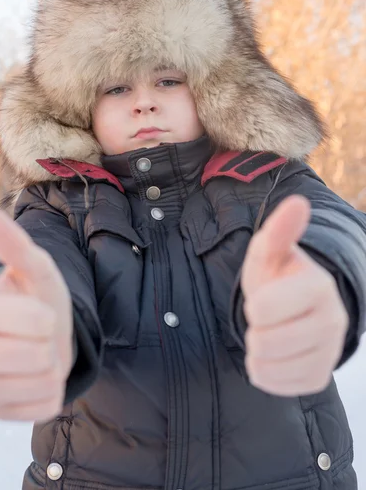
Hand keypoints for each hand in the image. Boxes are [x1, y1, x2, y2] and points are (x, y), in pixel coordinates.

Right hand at [0, 206, 72, 420]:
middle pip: (38, 355)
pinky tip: (38, 377)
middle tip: (40, 335)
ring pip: (44, 381)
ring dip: (53, 366)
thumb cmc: (39, 299)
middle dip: (50, 341)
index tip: (40, 314)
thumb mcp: (36, 269)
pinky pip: (46, 406)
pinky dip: (53, 391)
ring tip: (39, 354)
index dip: (43, 318)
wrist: (46, 335)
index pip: (26, 322)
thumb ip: (14, 245)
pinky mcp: (0, 412)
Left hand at [241, 195, 348, 395]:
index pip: (263, 309)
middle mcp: (332, 321)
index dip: (255, 304)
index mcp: (319, 286)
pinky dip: (264, 371)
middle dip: (254, 328)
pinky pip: (274, 385)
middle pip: (263, 342)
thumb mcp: (270, 252)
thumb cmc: (277, 276)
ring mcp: (329, 352)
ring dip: (256, 350)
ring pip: (266, 366)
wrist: (292, 309)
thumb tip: (297, 202)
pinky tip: (275, 354)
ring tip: (270, 333)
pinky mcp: (319, 377)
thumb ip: (280, 231)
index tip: (265, 298)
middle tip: (267, 318)